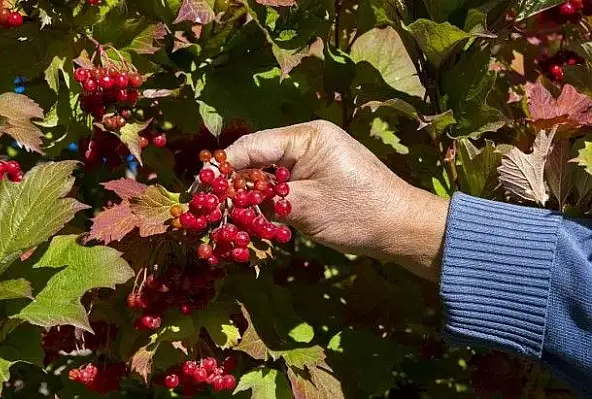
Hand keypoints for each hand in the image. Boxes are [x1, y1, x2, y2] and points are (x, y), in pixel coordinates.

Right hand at [225, 120, 448, 281]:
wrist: (402, 227)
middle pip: (255, 157)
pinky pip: (282, 182)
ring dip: (247, 193)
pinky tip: (250, 215)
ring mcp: (313, 157)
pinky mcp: (317, 175)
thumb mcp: (305, 208)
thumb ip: (263, 200)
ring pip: (267, 171)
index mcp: (306, 137)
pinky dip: (265, 198)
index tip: (199, 190)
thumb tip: (228, 202)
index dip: (221, 169)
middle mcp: (307, 140)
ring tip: (222, 214)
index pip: (251, 147)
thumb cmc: (358, 215)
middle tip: (206, 207)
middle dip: (231, 183)